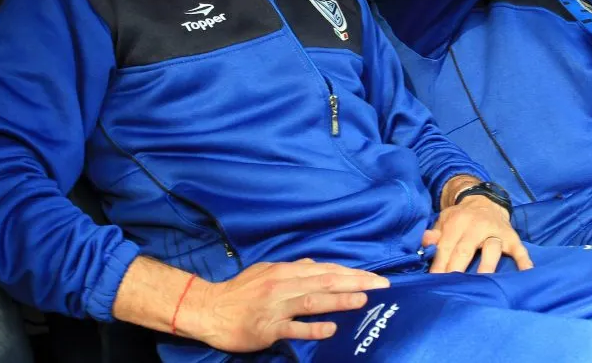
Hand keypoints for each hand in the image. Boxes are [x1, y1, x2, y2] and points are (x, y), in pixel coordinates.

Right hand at [190, 259, 389, 351]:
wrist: (209, 308)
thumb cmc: (240, 291)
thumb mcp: (266, 271)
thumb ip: (293, 268)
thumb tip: (314, 263)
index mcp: (285, 270)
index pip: (325, 270)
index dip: (352, 273)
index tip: (375, 277)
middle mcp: (283, 285)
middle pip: (325, 282)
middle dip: (355, 283)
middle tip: (382, 286)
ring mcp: (276, 307)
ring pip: (312, 301)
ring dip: (339, 300)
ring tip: (362, 301)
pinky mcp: (267, 328)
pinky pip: (293, 328)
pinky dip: (313, 328)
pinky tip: (331, 328)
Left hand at [423, 196, 532, 273]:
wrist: (485, 201)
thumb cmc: (461, 218)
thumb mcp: (445, 220)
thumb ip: (434, 234)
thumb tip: (426, 243)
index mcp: (457, 222)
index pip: (446, 246)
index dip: (440, 265)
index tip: (434, 282)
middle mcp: (477, 226)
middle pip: (466, 250)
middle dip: (457, 268)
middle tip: (453, 288)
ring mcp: (496, 232)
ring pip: (491, 249)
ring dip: (487, 265)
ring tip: (483, 282)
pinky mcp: (512, 237)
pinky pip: (519, 250)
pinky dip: (523, 261)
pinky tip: (526, 273)